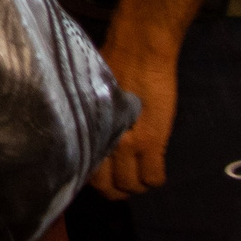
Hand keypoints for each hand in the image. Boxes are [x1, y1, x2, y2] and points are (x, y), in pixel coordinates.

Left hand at [91, 35, 177, 198]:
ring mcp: (129, 143)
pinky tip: (155, 167)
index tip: (101, 173)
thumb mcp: (89, 95)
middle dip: (116, 190)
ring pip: (132, 185)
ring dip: (138, 185)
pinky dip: (155, 179)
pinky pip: (154, 177)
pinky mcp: (153, 140)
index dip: (95, 178)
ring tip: (140, 173)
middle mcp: (103, 140)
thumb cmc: (110, 64)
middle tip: (122, 180)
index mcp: (86, 128)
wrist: (139, 50)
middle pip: (107, 187)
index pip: (85, 170)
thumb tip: (84, 136)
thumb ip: (89, 120)